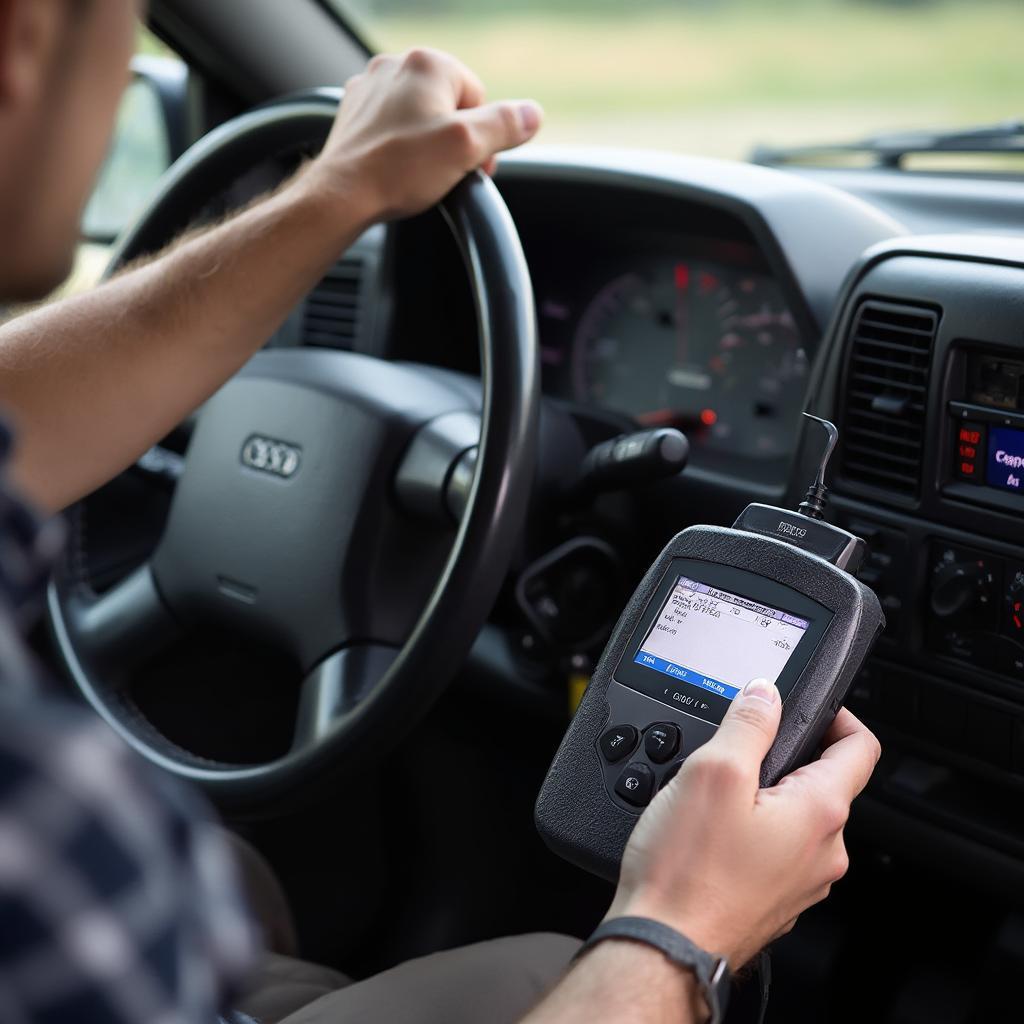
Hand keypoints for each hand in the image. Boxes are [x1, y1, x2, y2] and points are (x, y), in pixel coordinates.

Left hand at [303, 48, 542, 223]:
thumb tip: (533, 114)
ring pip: (421, 116)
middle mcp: (396, 66)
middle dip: (455, 139)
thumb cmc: (399, 170)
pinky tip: (397, 168)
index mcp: (428, 63)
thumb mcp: (467, 147)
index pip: (479, 97)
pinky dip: (401, 147)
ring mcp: (371, 88)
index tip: (473, 165)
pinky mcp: (355, 113)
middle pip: (450, 105)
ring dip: (428, 144)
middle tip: (447, 172)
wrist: (342, 195)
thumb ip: (506, 126)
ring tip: (419, 172)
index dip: (482, 136)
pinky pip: (393, 127)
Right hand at [606, 679, 880, 967]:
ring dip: (764, 796)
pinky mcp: (774, 900)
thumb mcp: (713, 772)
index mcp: (820, 813)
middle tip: (739, 750)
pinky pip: (774, 850)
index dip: (838, 715)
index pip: (860, 747)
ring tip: (715, 795)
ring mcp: (801, 881)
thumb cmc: (687, 872)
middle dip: (785, 757)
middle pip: (824, 782)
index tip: (807, 705)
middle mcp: (823, 852)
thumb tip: (765, 694)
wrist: (664, 944)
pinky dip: (750, 832)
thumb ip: (747, 724)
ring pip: (795, 818)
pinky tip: (709, 834)